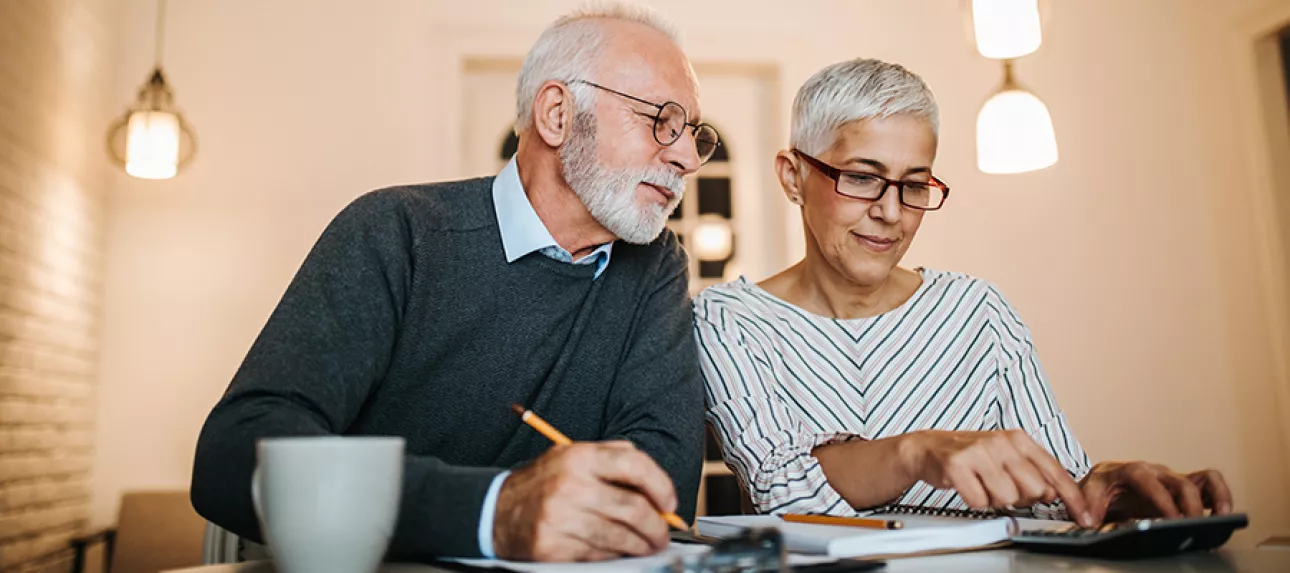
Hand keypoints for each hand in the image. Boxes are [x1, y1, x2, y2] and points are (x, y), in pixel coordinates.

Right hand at [491, 440, 676, 561]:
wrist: (495, 511)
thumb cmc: (542, 484)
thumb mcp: (572, 456)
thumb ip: (613, 458)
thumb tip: (656, 482)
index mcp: (579, 457)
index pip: (635, 465)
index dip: (661, 485)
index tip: (669, 503)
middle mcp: (570, 484)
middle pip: (633, 508)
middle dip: (657, 526)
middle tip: (663, 534)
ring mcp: (560, 517)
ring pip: (620, 536)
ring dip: (641, 545)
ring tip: (648, 545)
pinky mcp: (553, 546)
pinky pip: (599, 554)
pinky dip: (616, 555)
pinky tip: (620, 551)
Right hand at [903, 430, 1093, 526]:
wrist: (929, 448)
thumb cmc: (971, 455)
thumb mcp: (1007, 457)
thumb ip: (1034, 472)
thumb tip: (1054, 493)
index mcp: (1019, 439)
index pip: (1055, 472)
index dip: (1072, 498)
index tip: (1084, 517)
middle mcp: (1001, 442)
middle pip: (1034, 490)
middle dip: (1021, 498)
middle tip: (1002, 488)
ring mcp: (978, 452)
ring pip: (1007, 498)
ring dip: (994, 500)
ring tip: (982, 485)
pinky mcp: (957, 464)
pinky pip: (979, 501)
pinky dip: (975, 501)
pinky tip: (968, 486)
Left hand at [1079, 462, 1231, 524]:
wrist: (1106, 481)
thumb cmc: (1101, 486)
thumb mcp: (1089, 492)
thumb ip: (1089, 505)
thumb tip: (1089, 520)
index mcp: (1131, 471)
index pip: (1147, 480)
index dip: (1161, 499)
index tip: (1170, 519)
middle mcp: (1156, 472)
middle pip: (1179, 482)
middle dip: (1188, 505)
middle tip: (1192, 527)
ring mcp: (1172, 479)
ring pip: (1201, 479)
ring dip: (1214, 496)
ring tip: (1222, 516)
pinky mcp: (1184, 488)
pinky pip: (1208, 484)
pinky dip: (1220, 495)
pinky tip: (1223, 514)